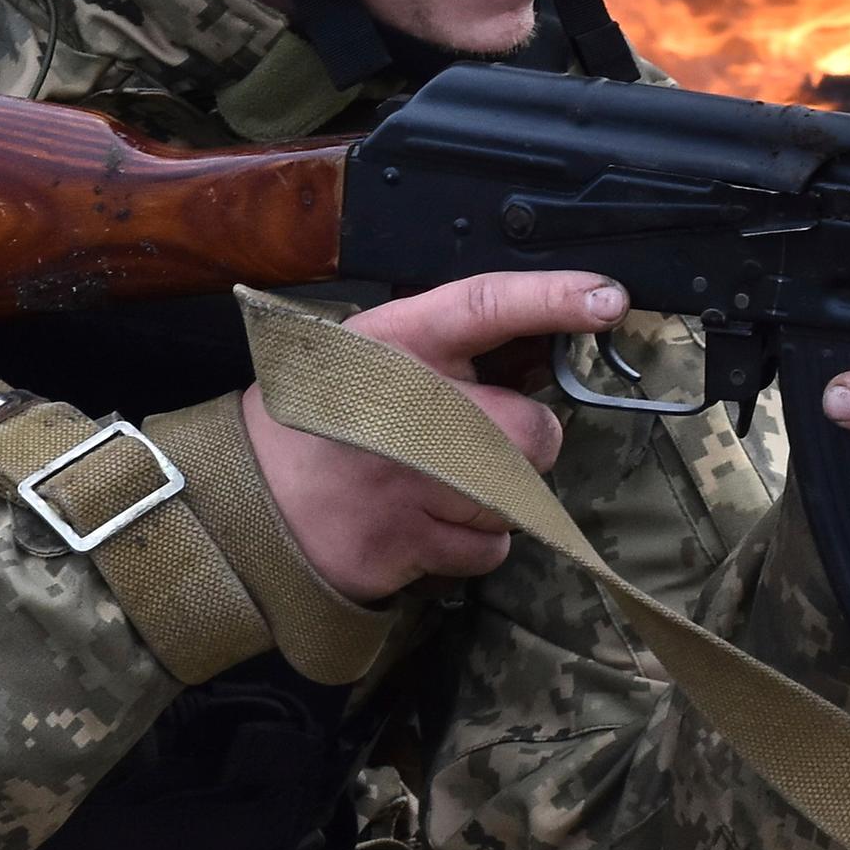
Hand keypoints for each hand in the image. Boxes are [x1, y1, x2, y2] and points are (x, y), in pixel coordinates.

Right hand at [246, 270, 625, 601]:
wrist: (242, 498)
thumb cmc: (324, 415)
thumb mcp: (372, 351)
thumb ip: (450, 348)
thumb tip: (544, 350)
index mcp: (397, 344)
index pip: (485, 306)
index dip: (552, 298)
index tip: (608, 299)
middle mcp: (404, 411)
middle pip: (532, 434)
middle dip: (527, 444)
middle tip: (485, 441)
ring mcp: (403, 485)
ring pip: (515, 501)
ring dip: (498, 499)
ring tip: (441, 482)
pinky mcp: (400, 546)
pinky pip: (484, 551)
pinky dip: (471, 543)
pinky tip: (427, 522)